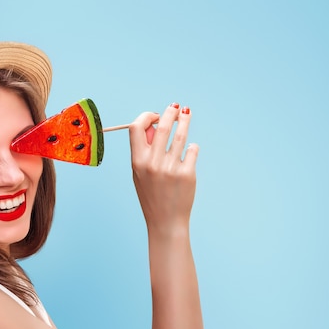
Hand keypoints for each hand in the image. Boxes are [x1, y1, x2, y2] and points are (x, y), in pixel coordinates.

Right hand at [128, 103, 198, 233]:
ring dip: (185, 120)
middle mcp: (153, 163)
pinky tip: (190, 149)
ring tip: (187, 113)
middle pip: (162, 126)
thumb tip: (153, 124)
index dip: (146, 117)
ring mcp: (171, 168)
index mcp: (138, 161)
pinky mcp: (187, 174)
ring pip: (181, 135)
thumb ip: (144, 150)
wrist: (166, 221)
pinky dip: (192, 147)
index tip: (155, 116)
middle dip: (170, 112)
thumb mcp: (139, 173)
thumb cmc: (152, 194)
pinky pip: (192, 150)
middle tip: (176, 107)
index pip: (136, 128)